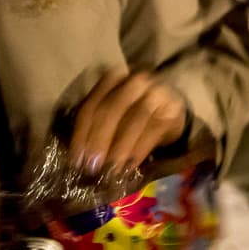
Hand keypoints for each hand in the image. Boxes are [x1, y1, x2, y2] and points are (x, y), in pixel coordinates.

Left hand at [70, 70, 187, 174]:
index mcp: (113, 78)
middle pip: (112, 109)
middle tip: (92, 167)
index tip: (76, 160)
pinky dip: (139, 151)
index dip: (81, 135)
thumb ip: (96, 126)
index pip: (92, 106)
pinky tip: (129, 167)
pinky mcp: (172, 109)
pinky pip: (153, 130)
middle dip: (99, 140)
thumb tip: (80, 159)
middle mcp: (135, 81)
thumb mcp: (112, 113)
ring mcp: (156, 92)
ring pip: (134, 119)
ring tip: (110, 171)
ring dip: (119, 148)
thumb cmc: (132, 113)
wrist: (170, 107)